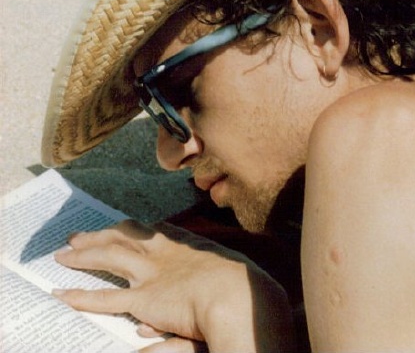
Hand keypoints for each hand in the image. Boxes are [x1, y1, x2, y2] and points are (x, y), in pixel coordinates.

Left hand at [53, 220, 294, 352]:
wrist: (235, 295)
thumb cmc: (240, 284)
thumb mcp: (226, 265)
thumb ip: (209, 267)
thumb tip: (199, 272)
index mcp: (183, 243)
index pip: (150, 230)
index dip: (130, 229)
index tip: (121, 227)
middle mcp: (162, 252)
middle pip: (123, 236)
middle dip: (99, 234)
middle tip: (79, 234)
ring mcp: (149, 273)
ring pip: (108, 257)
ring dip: (83, 254)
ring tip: (63, 254)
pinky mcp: (142, 298)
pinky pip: (105, 298)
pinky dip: (81, 296)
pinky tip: (63, 294)